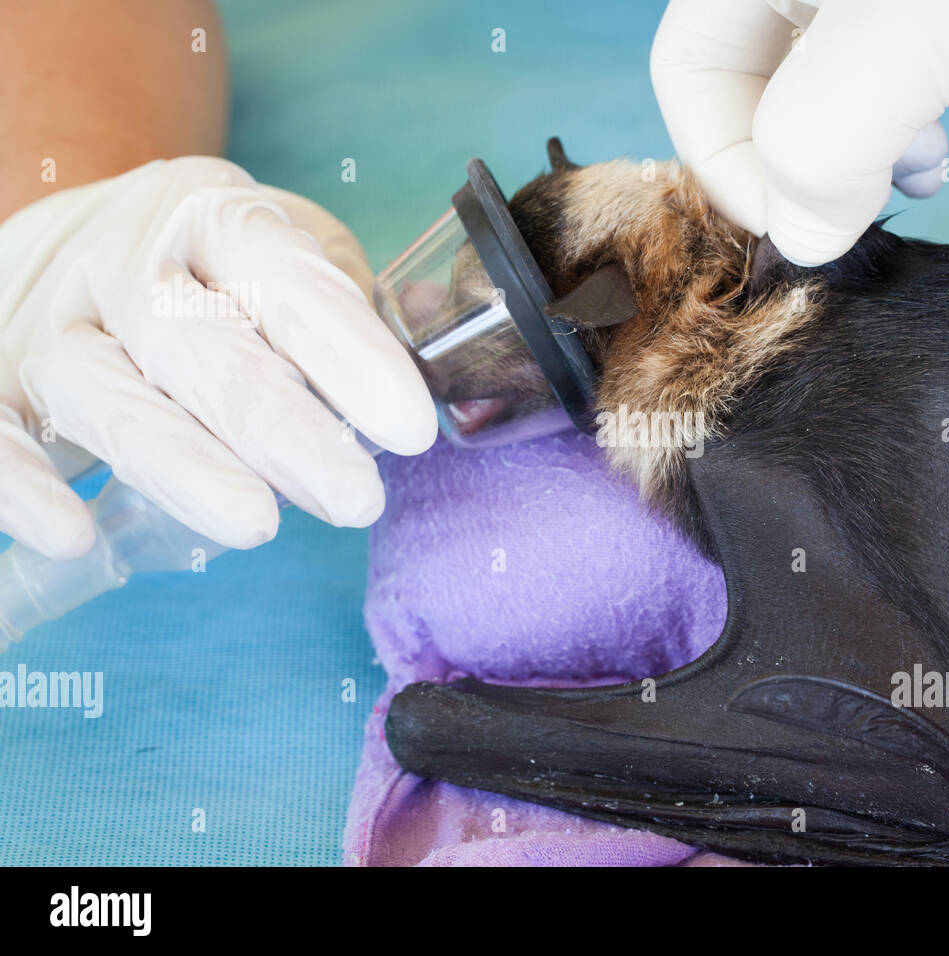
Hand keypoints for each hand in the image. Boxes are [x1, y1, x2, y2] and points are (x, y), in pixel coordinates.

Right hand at [0, 156, 436, 559]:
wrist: (73, 239)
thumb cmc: (215, 271)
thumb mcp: (293, 260)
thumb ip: (354, 316)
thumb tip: (438, 381)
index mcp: (215, 216)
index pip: (285, 278)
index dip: (349, 352)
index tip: (409, 427)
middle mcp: (124, 260)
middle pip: (198, 342)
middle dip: (282, 426)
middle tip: (355, 496)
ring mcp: (51, 321)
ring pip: (104, 390)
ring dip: (181, 464)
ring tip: (256, 524)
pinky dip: (18, 484)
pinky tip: (72, 535)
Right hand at [651, 0, 948, 265]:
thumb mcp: (923, 27)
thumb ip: (820, 130)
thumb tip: (801, 232)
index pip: (689, 62)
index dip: (726, 156)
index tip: (806, 220)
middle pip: (744, 82)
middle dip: (790, 162)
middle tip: (862, 200)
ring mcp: (892, 8)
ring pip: (812, 97)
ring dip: (843, 161)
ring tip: (914, 179)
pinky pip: (878, 102)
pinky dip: (893, 147)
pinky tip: (943, 163)